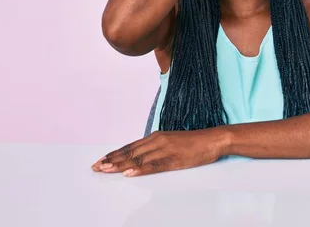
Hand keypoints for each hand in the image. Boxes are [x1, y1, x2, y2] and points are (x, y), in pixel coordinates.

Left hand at [91, 129, 227, 176]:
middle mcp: (157, 141)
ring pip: (138, 159)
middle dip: (111, 160)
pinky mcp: (174, 159)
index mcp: (156, 137)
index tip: (100, 160)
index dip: (114, 154)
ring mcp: (165, 149)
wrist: (213, 139)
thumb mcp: (171, 141)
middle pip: (130, 152)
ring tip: (105, 169)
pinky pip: (154, 165)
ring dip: (120, 165)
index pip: (130, 146)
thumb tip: (142, 155)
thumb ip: (156, 147)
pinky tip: (130, 173)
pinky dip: (140, 169)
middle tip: (95, 167)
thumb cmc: (194, 142)